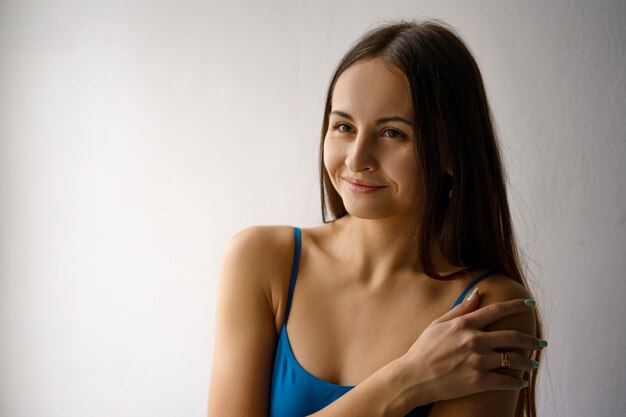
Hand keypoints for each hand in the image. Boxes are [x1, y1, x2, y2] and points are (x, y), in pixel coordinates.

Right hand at [398, 289, 542, 404]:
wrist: (413, 378)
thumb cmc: (423, 350)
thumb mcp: (438, 324)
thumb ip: (460, 309)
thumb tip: (477, 294)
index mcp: (464, 324)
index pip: (497, 310)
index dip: (516, 305)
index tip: (530, 303)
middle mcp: (474, 340)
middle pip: (512, 337)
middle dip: (531, 340)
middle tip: (541, 342)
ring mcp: (477, 361)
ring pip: (513, 360)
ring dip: (527, 362)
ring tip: (533, 363)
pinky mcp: (478, 381)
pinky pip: (506, 381)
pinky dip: (517, 382)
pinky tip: (521, 382)